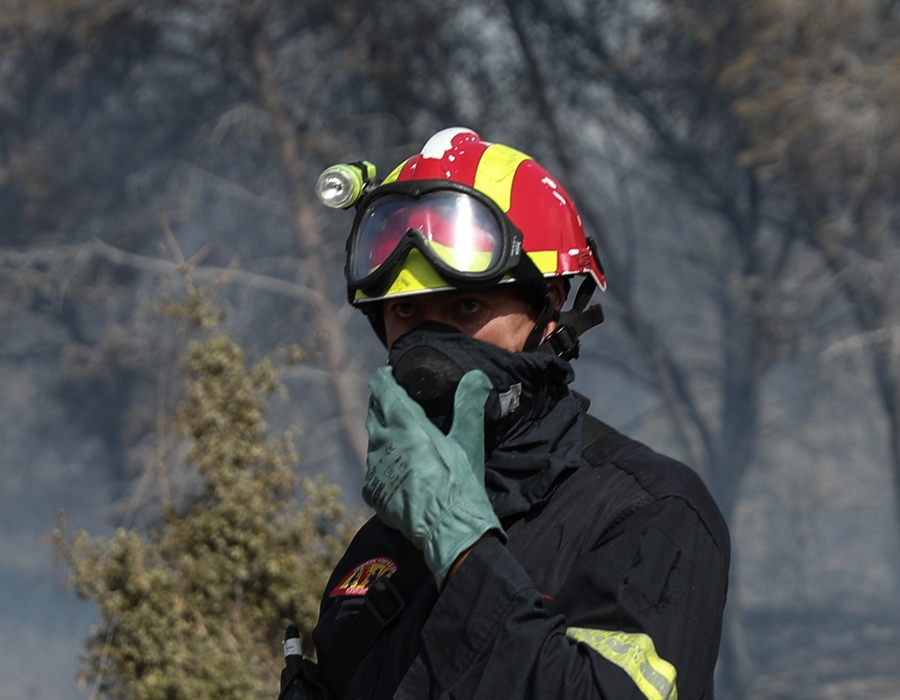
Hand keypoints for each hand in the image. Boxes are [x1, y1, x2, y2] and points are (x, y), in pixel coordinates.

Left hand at [362, 366, 504, 585]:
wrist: (448, 530)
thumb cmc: (460, 483)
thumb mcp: (469, 441)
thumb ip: (469, 404)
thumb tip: (476, 375)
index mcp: (406, 424)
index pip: (384, 391)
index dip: (384, 380)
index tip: (388, 374)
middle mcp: (385, 442)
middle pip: (375, 414)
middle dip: (382, 404)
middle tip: (394, 399)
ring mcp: (375, 469)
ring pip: (373, 441)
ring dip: (382, 433)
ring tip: (397, 433)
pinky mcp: (373, 491)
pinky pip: (373, 469)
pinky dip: (382, 463)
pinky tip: (396, 467)